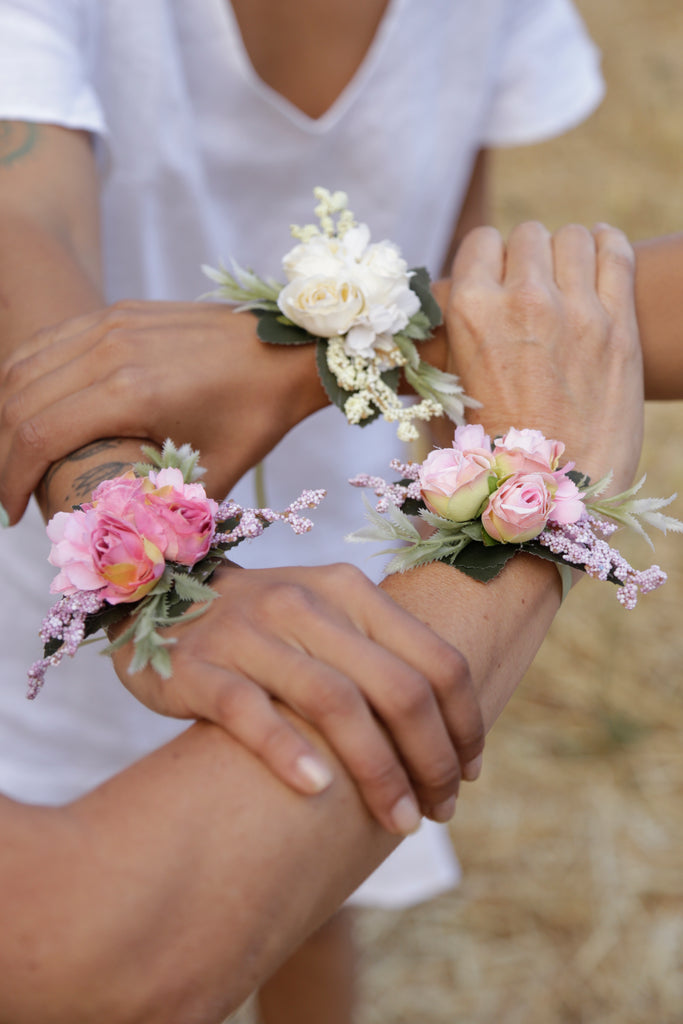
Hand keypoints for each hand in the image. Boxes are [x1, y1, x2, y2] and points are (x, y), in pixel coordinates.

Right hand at [0, 300, 326, 520]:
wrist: (287, 352)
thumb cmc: (255, 416)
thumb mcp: (211, 475)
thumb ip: (163, 512)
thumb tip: (126, 553)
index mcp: (129, 392)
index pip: (35, 435)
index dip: (11, 481)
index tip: (13, 514)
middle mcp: (108, 349)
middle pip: (17, 400)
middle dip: (2, 453)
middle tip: (12, 492)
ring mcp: (109, 323)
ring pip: (22, 365)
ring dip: (6, 411)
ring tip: (15, 455)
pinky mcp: (116, 312)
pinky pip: (48, 341)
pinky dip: (26, 375)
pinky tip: (31, 408)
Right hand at [112, 561, 484, 834]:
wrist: (159, 600)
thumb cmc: (265, 629)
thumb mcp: (327, 620)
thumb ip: (380, 657)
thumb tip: (450, 734)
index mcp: (350, 590)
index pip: (437, 658)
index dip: (465, 723)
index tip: (469, 773)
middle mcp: (305, 603)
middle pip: (396, 687)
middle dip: (432, 759)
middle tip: (439, 811)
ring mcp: (250, 632)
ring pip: (334, 703)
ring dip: (378, 771)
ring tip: (399, 821)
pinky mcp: (198, 666)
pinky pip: (249, 710)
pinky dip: (287, 751)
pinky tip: (317, 791)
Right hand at [446, 222, 643, 488]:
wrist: (550, 496)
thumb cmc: (489, 453)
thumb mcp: (446, 391)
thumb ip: (444, 339)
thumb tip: (433, 308)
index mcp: (470, 314)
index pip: (480, 242)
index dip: (487, 262)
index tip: (494, 282)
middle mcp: (522, 302)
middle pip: (526, 235)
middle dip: (526, 260)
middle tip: (530, 291)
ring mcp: (576, 311)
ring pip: (572, 237)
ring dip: (566, 255)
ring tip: (566, 284)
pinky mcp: (618, 326)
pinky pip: (616, 251)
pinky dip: (606, 248)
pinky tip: (598, 265)